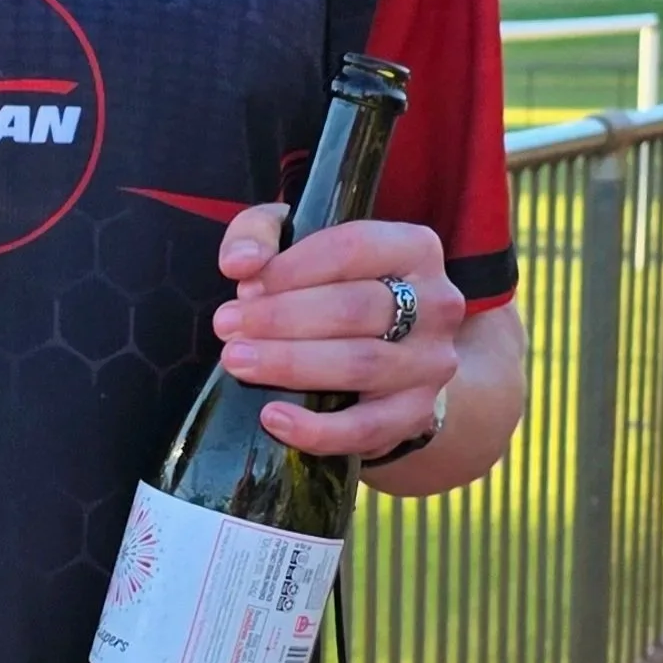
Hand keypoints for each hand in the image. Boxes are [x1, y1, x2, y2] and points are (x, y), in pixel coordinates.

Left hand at [213, 208, 464, 461]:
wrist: (392, 359)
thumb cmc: (334, 287)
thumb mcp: (299, 244)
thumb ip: (261, 233)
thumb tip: (240, 263)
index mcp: (414, 248)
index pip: (352, 248)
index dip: (292, 268)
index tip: (244, 285)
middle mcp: (436, 303)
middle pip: (355, 307)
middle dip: (282, 317)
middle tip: (227, 327)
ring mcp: (431, 362)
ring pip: (361, 364)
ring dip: (290, 363)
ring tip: (238, 361)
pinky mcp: (418, 414)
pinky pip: (367, 428)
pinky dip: (317, 429)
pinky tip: (273, 418)